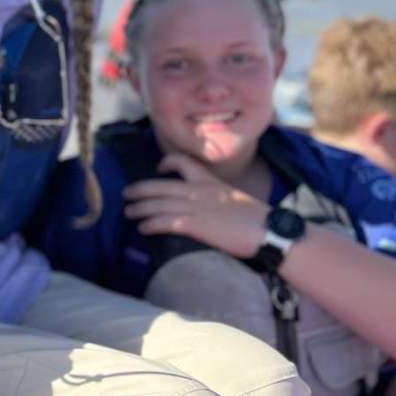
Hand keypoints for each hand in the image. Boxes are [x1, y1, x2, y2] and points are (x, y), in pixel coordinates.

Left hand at [122, 153, 268, 258]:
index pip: (183, 163)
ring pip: (158, 204)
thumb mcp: (234, 198)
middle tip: (126, 193)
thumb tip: (205, 207)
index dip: (167, 163)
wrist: (268, 232)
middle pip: (161, 186)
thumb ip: (216, 198)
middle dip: (140, 189)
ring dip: (140, 208)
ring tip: (128, 212)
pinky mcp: (195, 225)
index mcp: (209, 181)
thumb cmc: (257, 220)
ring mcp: (196, 207)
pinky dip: (150, 224)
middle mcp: (199, 191)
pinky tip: (142, 228)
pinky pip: (165, 222)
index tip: (158, 167)